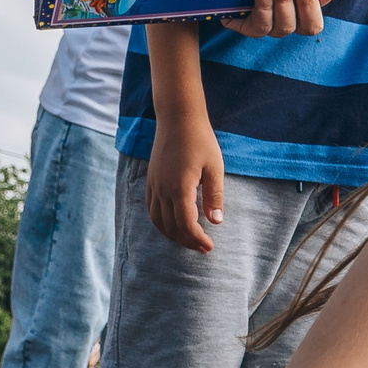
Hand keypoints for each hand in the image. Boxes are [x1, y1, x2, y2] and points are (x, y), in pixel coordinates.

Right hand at [146, 112, 224, 252]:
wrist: (178, 118)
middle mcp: (163, 189)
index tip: (210, 246)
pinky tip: (173, 225)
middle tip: (203, 248)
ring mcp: (154, 185)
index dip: (197, 239)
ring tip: (188, 241)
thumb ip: (214, 196)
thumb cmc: (200, 140)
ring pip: (158, 221)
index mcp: (180, 187)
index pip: (186, 224)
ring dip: (172, 235)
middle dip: (187, 241)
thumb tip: (216, 222)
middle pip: (171, 227)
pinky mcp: (151, 180)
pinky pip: (151, 209)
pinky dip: (161, 223)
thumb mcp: (214, 167)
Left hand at [223, 0, 367, 37]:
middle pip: (306, 28)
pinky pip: (255, 28)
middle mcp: (291, 22)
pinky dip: (258, 10)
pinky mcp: (247, 23)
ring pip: (280, 28)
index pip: (319, 16)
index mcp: (309, 11)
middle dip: (301, 3)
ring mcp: (270, 24)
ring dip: (277, 4)